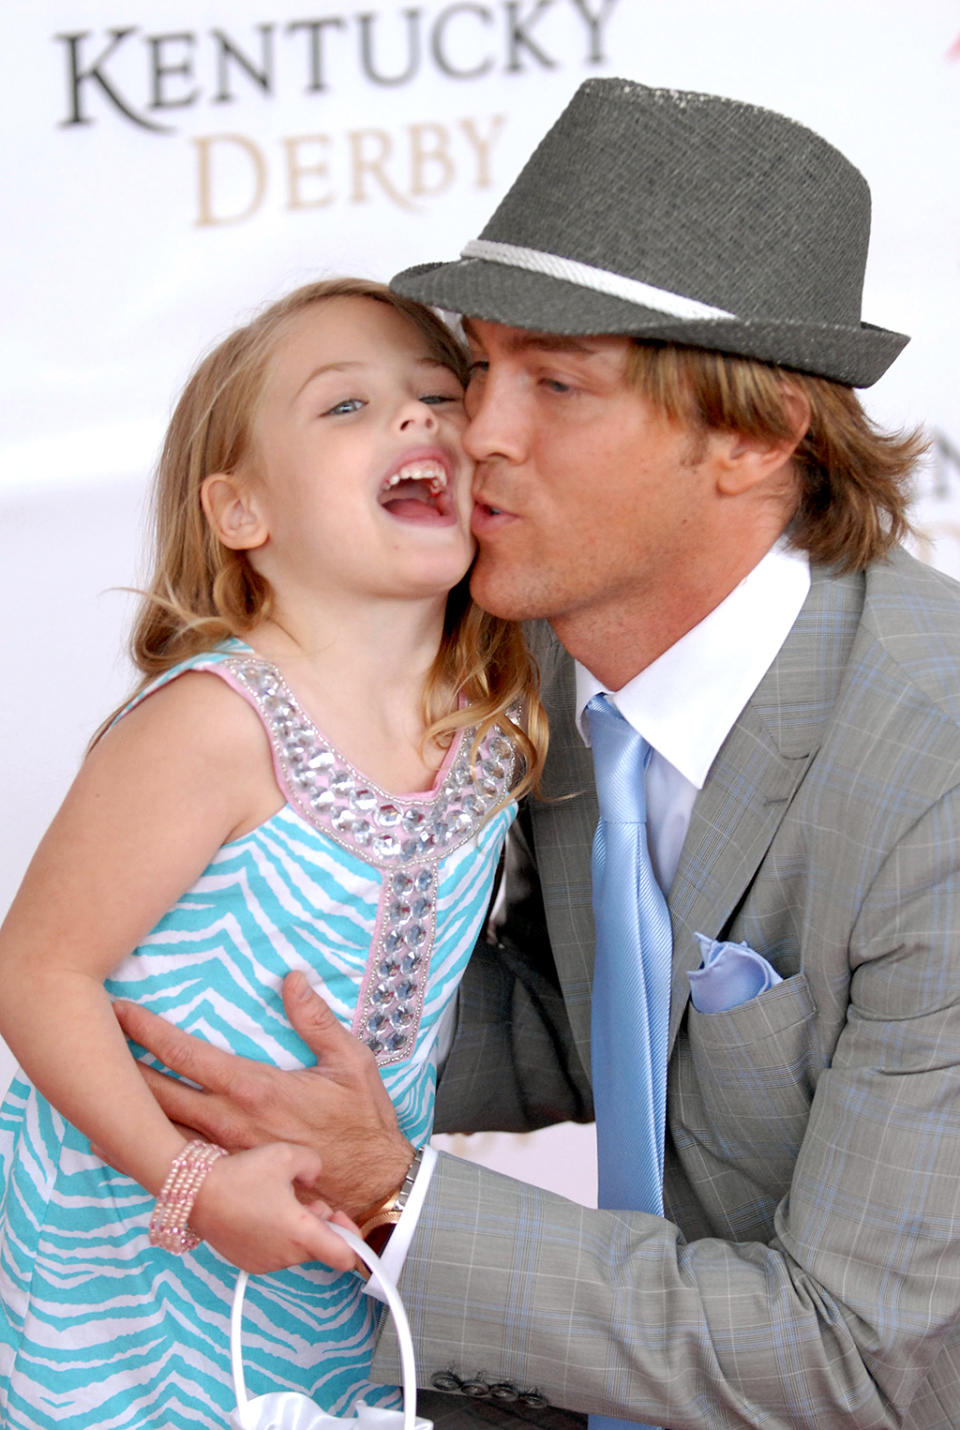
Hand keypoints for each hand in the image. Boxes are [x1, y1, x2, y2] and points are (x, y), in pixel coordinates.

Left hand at [113, 973, 413, 1218]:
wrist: (371, 1188)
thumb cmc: (362, 1122)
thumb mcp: (350, 1060)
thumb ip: (315, 1019)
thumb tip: (291, 978)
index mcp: (255, 1088)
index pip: (186, 1054)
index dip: (148, 1031)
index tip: (120, 1010)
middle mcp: (229, 1124)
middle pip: (158, 1093)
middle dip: (119, 1067)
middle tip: (87, 1042)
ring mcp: (225, 1157)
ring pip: (158, 1132)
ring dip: (122, 1111)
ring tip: (86, 1090)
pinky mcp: (228, 1182)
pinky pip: (174, 1166)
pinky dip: (139, 1151)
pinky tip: (116, 1142)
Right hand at [188, 1142, 360, 1274]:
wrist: (195, 1192)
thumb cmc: (241, 1175)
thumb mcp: (287, 1155)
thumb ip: (313, 1165)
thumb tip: (313, 1179)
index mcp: (301, 1233)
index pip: (345, 1258)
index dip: (354, 1241)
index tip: (346, 1222)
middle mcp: (285, 1255)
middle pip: (321, 1248)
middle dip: (321, 1225)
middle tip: (305, 1199)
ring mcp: (265, 1263)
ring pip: (297, 1249)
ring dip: (298, 1230)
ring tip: (277, 1202)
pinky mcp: (248, 1263)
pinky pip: (276, 1252)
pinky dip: (277, 1237)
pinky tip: (261, 1213)